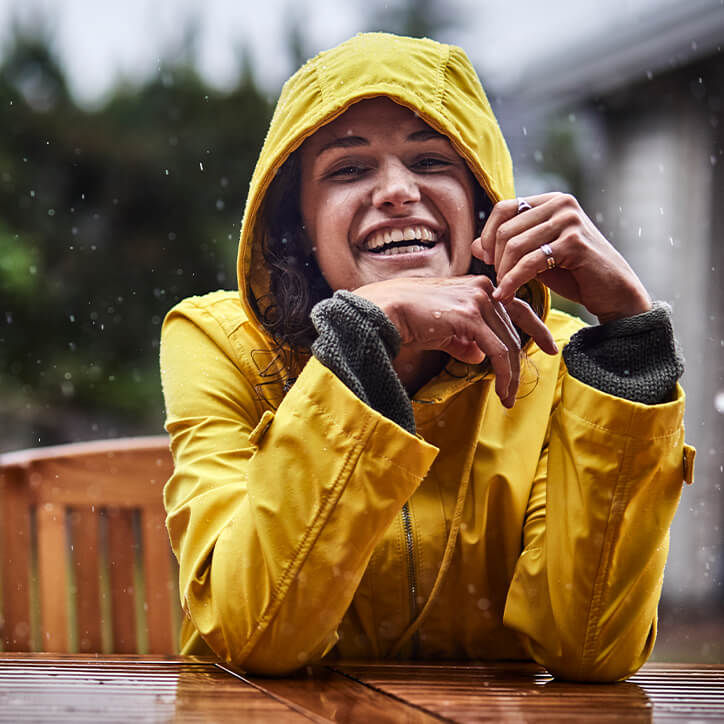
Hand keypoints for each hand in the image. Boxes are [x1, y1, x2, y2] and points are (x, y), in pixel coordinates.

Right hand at [354, 275, 557, 407]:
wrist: (386, 310)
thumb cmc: (408, 316)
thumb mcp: (443, 328)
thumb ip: (463, 340)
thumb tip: (478, 357)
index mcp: (479, 286)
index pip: (517, 307)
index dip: (536, 328)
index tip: (550, 346)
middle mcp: (484, 289)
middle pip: (514, 330)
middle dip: (519, 363)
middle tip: (517, 389)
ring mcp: (478, 300)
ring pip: (508, 343)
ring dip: (510, 375)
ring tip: (507, 397)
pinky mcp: (470, 317)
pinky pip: (497, 351)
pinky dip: (503, 373)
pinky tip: (502, 390)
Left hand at [472, 193, 651, 322]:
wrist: (613, 292)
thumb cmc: (574, 274)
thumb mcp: (535, 257)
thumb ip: (508, 249)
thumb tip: (473, 245)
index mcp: (551, 200)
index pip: (503, 208)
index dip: (488, 236)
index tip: (486, 261)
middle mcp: (561, 204)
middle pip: (505, 229)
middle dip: (495, 260)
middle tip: (497, 282)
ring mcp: (569, 220)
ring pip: (514, 246)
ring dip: (503, 273)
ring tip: (502, 291)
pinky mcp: (574, 242)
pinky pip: (529, 262)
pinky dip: (512, 281)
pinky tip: (505, 296)